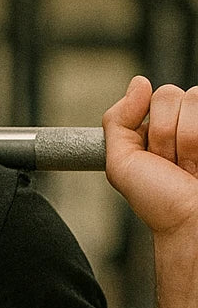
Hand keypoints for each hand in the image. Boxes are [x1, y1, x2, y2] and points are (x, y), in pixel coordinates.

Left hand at [103, 76, 197, 236]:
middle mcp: (188, 123)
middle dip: (165, 134)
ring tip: (189, 167)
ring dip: (188, 140)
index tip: (155, 157)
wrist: (192, 225)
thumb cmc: (160, 203)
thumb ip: (117, 121)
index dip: (152, 128)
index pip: (158, 96)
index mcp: (162, 127)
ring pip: (195, 98)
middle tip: (172, 164)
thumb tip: (139, 82)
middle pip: (172, 94)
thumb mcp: (121, 164)